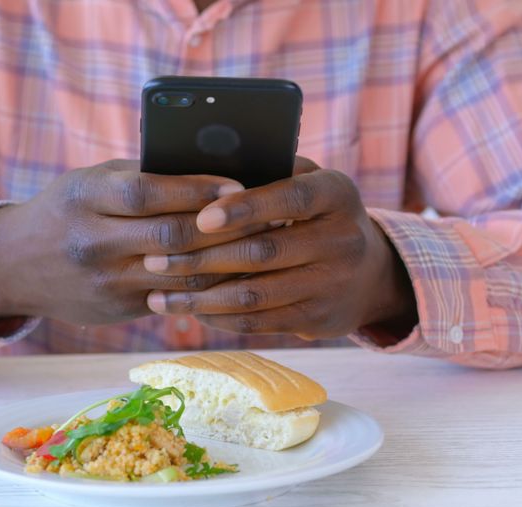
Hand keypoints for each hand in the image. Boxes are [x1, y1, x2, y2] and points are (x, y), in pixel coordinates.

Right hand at [0, 160, 266, 325]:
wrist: (15, 265)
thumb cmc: (69, 208)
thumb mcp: (93, 181)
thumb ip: (143, 175)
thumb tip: (214, 164)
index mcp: (85, 198)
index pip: (146, 194)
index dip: (195, 190)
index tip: (238, 184)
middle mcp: (91, 242)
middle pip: (170, 238)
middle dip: (223, 228)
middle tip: (268, 216)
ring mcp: (104, 282)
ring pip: (179, 275)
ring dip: (226, 262)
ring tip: (263, 245)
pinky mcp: (118, 310)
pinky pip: (175, 299)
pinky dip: (209, 287)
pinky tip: (238, 274)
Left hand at [142, 158, 416, 338]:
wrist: (368, 274)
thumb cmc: (314, 214)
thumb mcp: (305, 181)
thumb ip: (266, 171)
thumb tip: (201, 169)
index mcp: (337, 193)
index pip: (290, 198)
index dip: (245, 208)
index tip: (201, 218)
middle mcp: (343, 240)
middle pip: (263, 251)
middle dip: (201, 258)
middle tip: (154, 259)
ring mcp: (333, 284)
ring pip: (255, 295)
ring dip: (200, 298)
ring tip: (159, 296)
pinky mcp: (319, 320)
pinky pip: (259, 322)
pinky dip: (218, 318)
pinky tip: (190, 310)